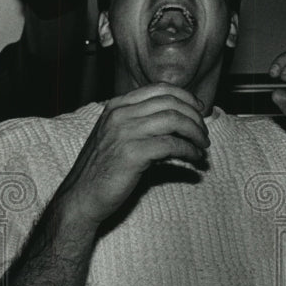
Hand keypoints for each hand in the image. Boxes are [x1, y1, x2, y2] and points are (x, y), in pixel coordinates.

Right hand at [55, 84, 209, 229]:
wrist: (81, 197)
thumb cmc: (104, 169)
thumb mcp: (119, 136)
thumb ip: (143, 123)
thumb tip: (181, 120)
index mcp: (117, 105)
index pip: (160, 88)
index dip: (186, 97)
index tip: (200, 110)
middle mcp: (120, 114)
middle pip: (171, 103)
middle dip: (195, 117)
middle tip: (204, 133)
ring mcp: (125, 132)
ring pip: (175, 120)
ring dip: (196, 133)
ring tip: (203, 146)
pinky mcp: (132, 153)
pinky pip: (172, 145)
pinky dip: (189, 151)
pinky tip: (194, 158)